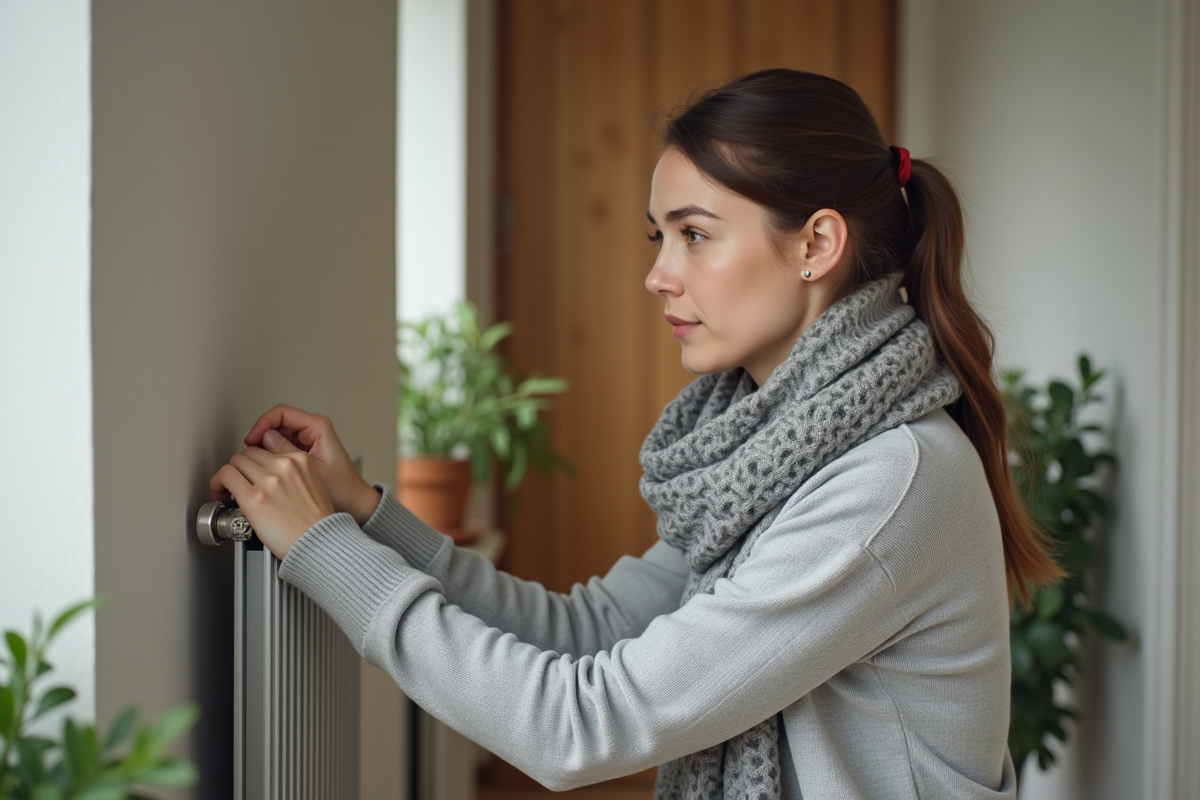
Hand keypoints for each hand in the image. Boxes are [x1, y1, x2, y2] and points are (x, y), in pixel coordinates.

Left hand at [209, 445, 334, 558]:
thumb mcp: (314, 484)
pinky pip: (226, 476)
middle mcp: (284, 466)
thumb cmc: (316, 522)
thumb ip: (294, 472)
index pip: (267, 447)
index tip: (252, 471)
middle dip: (242, 468)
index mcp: (300, 460)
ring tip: (229, 490)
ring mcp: (268, 480)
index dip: (256, 460)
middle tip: (239, 483)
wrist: (318, 543)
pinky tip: (221, 495)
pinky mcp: (253, 498)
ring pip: (235, 461)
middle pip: (249, 453)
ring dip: (229, 475)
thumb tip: (269, 471)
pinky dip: (218, 483)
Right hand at [235, 405, 380, 525]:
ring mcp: (306, 441)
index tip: (250, 439)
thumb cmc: (342, 488)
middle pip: (275, 423)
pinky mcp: (302, 452)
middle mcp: (312, 430)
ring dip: (262, 448)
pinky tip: (263, 469)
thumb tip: (264, 439)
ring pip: (275, 436)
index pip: (281, 413)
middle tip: (248, 454)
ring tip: (253, 463)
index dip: (262, 424)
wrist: (353, 502)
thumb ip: (288, 452)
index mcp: (318, 427)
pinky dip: (269, 456)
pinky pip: (279, 448)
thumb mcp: (311, 469)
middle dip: (259, 437)